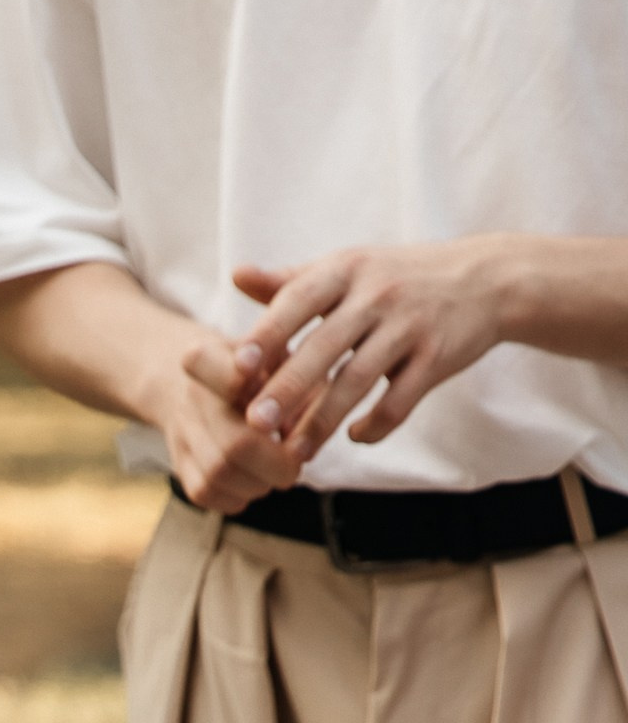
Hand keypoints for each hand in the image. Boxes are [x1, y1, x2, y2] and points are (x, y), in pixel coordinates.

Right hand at [154, 332, 305, 514]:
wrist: (189, 384)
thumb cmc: (252, 367)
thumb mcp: (277, 353)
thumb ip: (300, 380)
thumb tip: (310, 435)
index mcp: (210, 356)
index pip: (220, 370)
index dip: (246, 386)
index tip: (272, 396)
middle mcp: (191, 395)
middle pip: (235, 443)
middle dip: (276, 462)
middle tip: (298, 458)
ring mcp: (182, 433)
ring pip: (221, 474)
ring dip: (260, 480)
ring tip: (278, 468)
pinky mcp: (180, 467)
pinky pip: (209, 494)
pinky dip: (240, 495)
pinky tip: (256, 480)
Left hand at [225, 243, 507, 460]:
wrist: (486, 280)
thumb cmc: (398, 278)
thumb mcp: (348, 269)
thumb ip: (291, 281)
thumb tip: (236, 276)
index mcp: (348, 271)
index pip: (300, 300)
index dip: (269, 332)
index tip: (239, 365)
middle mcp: (378, 294)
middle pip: (325, 346)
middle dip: (289, 387)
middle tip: (255, 424)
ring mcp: (409, 326)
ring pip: (359, 380)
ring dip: (324, 420)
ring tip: (295, 452)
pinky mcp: (436, 357)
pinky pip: (400, 401)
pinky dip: (375, 425)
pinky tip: (354, 436)